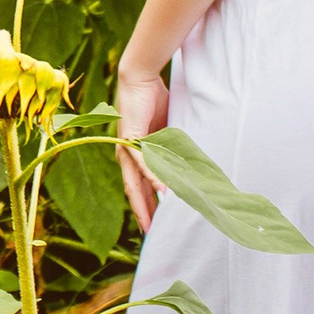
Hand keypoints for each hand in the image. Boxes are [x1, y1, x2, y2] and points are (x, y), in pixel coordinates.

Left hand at [115, 67, 169, 231]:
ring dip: (145, 202)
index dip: (147, 206)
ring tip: (153, 223)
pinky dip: (153, 177)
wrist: (140, 78)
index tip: (154, 226)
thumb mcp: (165, 133)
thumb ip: (170, 151)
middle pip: (134, 190)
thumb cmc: (153, 103)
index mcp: (135, 155)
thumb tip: (186, 168)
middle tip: (151, 235)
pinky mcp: (130, 137)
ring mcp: (127, 147)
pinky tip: (161, 191)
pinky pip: (143, 161)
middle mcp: (127, 154)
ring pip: (135, 181)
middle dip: (143, 213)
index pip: (140, 186)